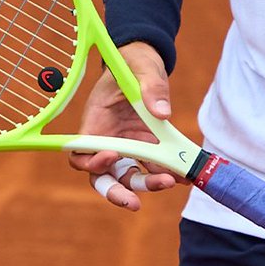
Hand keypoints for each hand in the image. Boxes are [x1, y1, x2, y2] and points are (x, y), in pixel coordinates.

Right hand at [67, 41, 185, 210]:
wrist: (146, 63)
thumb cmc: (135, 63)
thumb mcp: (142, 67)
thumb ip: (151, 87)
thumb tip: (162, 112)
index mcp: (96, 122)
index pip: (82, 153)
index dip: (92, 163)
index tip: (112, 155)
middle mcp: (108, 139)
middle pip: (105, 176)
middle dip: (118, 191)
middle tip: (134, 202)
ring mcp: (127, 144)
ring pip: (130, 176)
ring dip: (147, 184)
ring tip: (170, 182)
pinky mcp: (146, 144)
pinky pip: (153, 164)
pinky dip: (166, 172)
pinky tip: (182, 175)